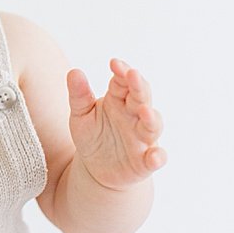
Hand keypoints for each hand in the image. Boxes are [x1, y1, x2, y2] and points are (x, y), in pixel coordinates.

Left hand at [67, 58, 166, 190]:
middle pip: (142, 98)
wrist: (95, 169)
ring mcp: (142, 139)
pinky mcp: (145, 161)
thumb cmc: (92, 136)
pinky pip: (156, 158)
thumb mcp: (80, 115)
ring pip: (152, 126)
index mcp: (118, 100)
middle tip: (133, 74)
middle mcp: (134, 116)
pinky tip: (154, 156)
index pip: (123, 82)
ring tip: (144, 111)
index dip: (122, 71)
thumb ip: (78, 95)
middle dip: (139, 86)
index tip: (114, 63)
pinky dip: (158, 157)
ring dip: (151, 118)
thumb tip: (74, 72)